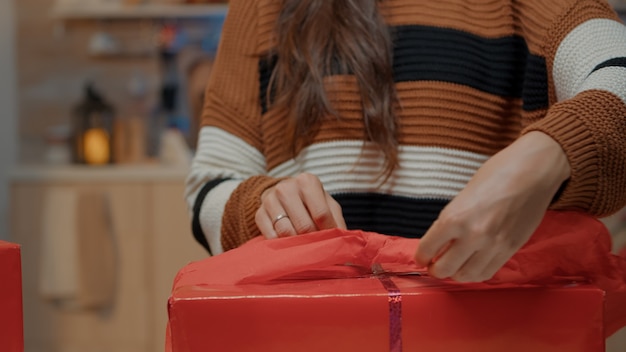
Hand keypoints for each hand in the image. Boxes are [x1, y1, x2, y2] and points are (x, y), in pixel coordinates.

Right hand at [255, 173, 346, 238]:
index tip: (331, 242)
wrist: (283, 195)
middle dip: (312, 240)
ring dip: (296, 244)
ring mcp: (270, 199)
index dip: (328, 233)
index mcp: (307, 181)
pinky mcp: (259, 213)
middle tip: (317, 247)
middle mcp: (286, 187)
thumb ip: (337, 222)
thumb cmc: (311, 203)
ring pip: (286, 232)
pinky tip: (287, 243)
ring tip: (303, 245)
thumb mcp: (328, 206)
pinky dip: (281, 244)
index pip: (321, 214)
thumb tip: (343, 244)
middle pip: (303, 225)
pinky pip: (271, 236)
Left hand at [414, 132, 570, 281]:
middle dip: (435, 269)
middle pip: (444, 269)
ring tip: (454, 266)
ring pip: (466, 276)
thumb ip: (451, 220)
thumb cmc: (496, 174)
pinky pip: (487, 272)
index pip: (427, 249)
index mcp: (454, 217)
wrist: (534, 171)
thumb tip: (439, 242)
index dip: (421, 256)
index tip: (421, 257)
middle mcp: (472, 235)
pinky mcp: (511, 250)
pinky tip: (472, 264)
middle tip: (434, 265)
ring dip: (455, 274)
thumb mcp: (462, 195)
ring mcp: (493, 245)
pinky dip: (475, 273)